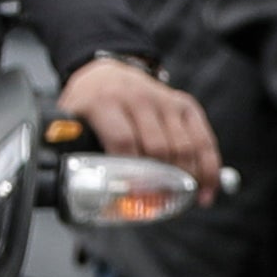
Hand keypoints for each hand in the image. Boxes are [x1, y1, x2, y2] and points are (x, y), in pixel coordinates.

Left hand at [58, 57, 222, 193]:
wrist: (106, 72)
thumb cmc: (89, 102)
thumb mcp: (69, 119)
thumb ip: (69, 148)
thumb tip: (68, 186)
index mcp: (105, 102)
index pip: (124, 141)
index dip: (131, 173)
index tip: (134, 197)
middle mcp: (138, 98)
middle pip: (158, 147)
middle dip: (161, 181)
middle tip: (158, 204)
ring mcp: (164, 100)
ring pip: (183, 146)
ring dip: (186, 178)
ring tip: (182, 200)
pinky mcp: (184, 105)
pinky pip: (203, 139)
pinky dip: (208, 167)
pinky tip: (206, 189)